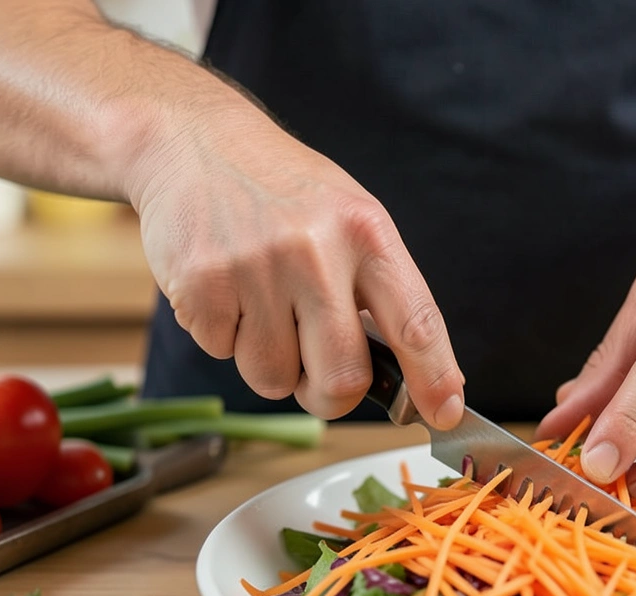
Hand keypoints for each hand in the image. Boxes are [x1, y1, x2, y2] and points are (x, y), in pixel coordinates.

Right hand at [128, 114, 464, 427]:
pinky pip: (222, 353)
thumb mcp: (347, 219)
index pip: (416, 322)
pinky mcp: (200, 284)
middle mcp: (316, 250)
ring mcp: (256, 268)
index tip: (445, 414)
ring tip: (259, 303)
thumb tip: (416, 378)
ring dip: (268, 362)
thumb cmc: (283, 194)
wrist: (191, 141)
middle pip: (342, 377)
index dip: (435, 377)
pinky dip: (223, 335)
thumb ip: (379, 291)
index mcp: (366, 232)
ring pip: (274, 378)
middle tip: (314, 374)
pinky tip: (223, 286)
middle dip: (329, 395)